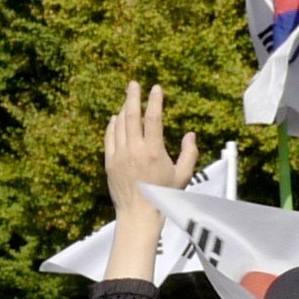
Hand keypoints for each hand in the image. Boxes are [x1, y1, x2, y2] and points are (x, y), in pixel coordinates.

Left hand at [100, 83, 186, 285]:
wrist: (139, 214)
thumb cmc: (164, 195)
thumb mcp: (183, 175)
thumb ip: (189, 152)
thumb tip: (190, 134)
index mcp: (154, 151)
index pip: (153, 118)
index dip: (155, 101)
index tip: (156, 88)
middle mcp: (134, 150)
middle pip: (131, 116)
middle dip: (133, 97)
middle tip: (134, 83)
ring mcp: (119, 155)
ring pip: (119, 125)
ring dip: (123, 110)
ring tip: (128, 99)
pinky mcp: (109, 162)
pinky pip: (109, 138)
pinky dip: (112, 125)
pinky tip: (115, 118)